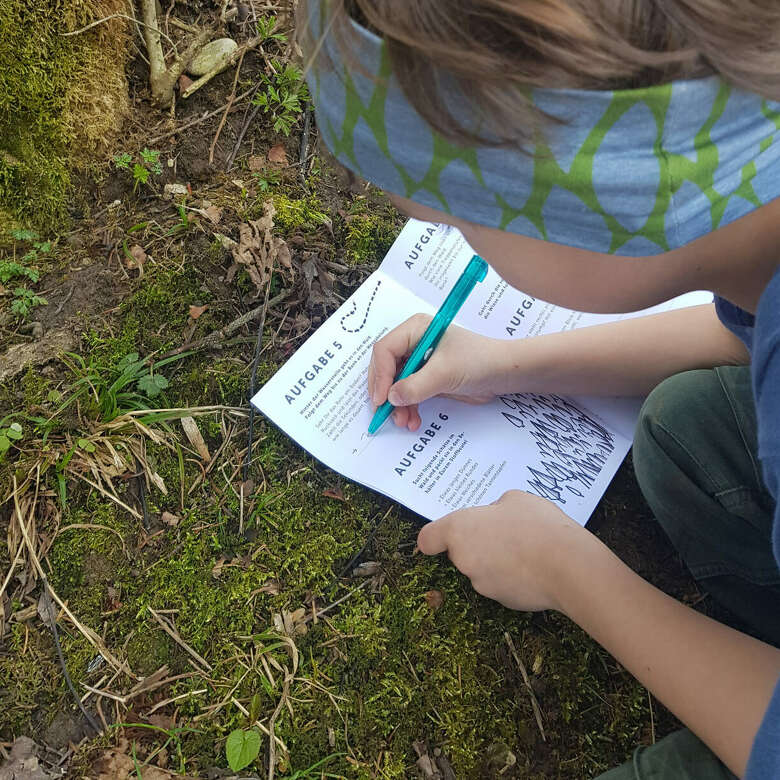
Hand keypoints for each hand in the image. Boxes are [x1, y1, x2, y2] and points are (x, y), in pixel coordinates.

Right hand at [367, 314, 506, 430]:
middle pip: (386, 368)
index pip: (385, 350)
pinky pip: (408, 394)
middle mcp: (413, 343)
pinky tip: (413, 421)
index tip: (383, 399)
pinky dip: (408, 408)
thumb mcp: (445, 373)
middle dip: (387, 392)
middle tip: (386, 413)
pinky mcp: (426, 378)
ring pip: (395, 384)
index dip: (381, 375)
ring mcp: (419, 361)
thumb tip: (391, 398)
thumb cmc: (479, 362)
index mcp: (416, 329)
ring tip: (404, 422)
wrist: (503, 374)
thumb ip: (415, 386)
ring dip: (397, 405)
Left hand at [417, 490, 597, 611]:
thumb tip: (494, 516)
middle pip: (460, 552)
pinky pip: (502, 584)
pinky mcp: (502, 601)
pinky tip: (535, 566)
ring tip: (527, 547)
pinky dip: (513, 577)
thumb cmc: (538, 525)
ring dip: (496, 560)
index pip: (428, 539)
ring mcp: (482, 583)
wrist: (567, 566)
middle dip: (477, 543)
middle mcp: (463, 559)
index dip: (435, 537)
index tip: (444, 535)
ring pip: (482, 568)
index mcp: (459, 529)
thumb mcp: (515, 499)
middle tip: (504, 531)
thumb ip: (496, 508)